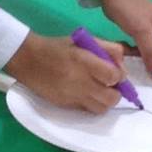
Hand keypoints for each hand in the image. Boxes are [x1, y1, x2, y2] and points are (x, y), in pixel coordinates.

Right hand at [4, 33, 122, 114]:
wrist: (28, 60)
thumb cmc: (57, 47)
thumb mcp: (83, 40)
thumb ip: (107, 48)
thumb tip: (122, 64)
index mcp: (85, 61)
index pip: (114, 76)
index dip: (119, 75)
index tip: (114, 72)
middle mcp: (81, 82)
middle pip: (112, 98)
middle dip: (115, 91)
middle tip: (109, 84)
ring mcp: (73, 96)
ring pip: (102, 108)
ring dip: (106, 100)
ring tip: (100, 91)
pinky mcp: (66, 106)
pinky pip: (88, 111)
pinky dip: (93, 104)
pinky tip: (88, 94)